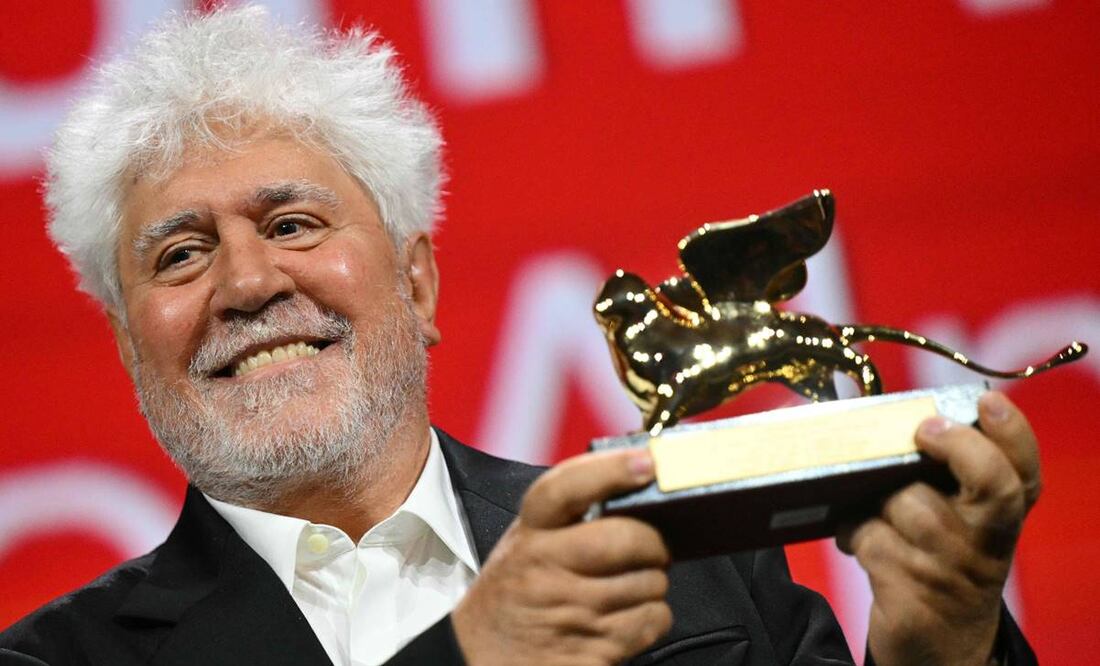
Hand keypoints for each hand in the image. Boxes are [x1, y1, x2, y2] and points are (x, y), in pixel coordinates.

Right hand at [452, 449, 672, 665]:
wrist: (479, 657)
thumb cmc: (513, 594)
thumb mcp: (524, 546)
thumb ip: (567, 519)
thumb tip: (635, 487)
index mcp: (529, 535)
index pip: (566, 489)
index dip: (610, 470)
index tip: (646, 462)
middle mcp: (545, 571)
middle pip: (625, 540)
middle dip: (654, 543)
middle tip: (652, 548)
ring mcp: (569, 615)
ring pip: (649, 584)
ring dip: (653, 585)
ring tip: (632, 586)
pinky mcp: (589, 652)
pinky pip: (650, 622)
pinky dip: (652, 618)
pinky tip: (628, 617)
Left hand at [838, 391, 1040, 664]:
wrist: (940, 640)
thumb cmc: (938, 556)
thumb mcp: (952, 515)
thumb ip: (930, 467)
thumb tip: (860, 404)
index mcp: (1004, 513)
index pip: (1025, 467)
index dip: (1012, 431)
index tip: (985, 402)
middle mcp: (989, 540)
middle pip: (993, 482)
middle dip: (959, 446)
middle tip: (924, 429)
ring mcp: (955, 571)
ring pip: (909, 506)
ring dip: (875, 500)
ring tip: (865, 507)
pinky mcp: (916, 597)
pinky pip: (871, 541)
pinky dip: (853, 532)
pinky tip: (855, 538)